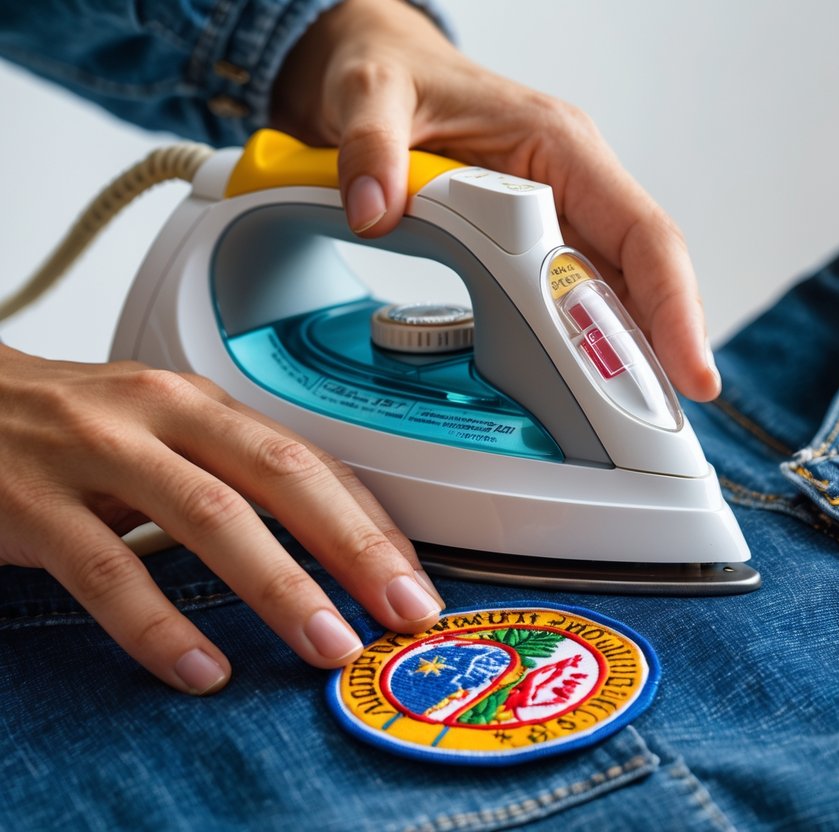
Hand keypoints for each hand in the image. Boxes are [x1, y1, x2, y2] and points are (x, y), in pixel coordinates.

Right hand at [0, 345, 443, 694]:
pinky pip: (107, 571)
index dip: (370, 521)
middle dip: (351, 547)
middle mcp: (161, 416)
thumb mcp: (164, 436)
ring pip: (209, 518)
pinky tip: (201, 670)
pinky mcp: (32, 504)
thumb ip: (237, 478)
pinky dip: (159, 627)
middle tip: (401, 610)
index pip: (310, 459)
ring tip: (326, 645)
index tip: (414, 580)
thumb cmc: (73, 428)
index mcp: (203, 405)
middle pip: (280, 476)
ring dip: (278, 587)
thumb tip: (333, 543)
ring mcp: (95, 453)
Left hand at [272, 0, 720, 400]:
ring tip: (632, 433)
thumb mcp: (369, 88)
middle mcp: (575, 187)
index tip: (687, 369)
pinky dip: (585, 352)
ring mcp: (560, 220)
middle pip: (643, 281)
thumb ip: (369, 143)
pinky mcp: (534, 247)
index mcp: (560, 146)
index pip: (642, 233)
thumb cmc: (391, 71)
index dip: (672, 304)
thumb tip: (373, 209)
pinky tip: (587, 398)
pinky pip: (575, 304)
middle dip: (659, 355)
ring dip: (627, 362)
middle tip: (657, 433)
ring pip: (616, 299)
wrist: (375, 71)